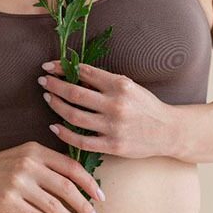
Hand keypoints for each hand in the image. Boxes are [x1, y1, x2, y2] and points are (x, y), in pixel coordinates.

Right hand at [0, 141, 103, 212]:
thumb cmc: (0, 168)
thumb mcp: (24, 156)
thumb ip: (48, 163)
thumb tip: (81, 183)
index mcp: (35, 150)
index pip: (71, 166)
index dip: (89, 183)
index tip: (100, 197)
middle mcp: (27, 164)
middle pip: (66, 187)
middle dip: (84, 205)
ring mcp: (17, 182)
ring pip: (54, 205)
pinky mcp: (8, 200)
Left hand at [38, 59, 177, 158]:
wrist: (169, 131)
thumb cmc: (145, 106)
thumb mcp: (129, 86)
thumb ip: (104, 81)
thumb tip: (73, 73)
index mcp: (120, 85)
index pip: (84, 73)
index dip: (62, 68)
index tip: (48, 67)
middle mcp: (116, 105)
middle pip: (75, 93)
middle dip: (54, 85)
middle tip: (43, 81)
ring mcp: (113, 126)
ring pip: (74, 116)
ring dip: (56, 105)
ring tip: (47, 98)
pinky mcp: (112, 145)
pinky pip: (81, 140)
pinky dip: (64, 133)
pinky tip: (54, 126)